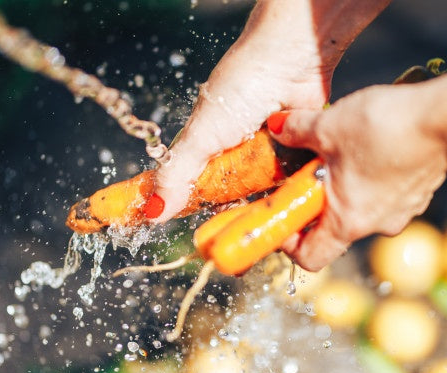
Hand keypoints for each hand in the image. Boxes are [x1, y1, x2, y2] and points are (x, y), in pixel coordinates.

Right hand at [152, 0, 391, 221]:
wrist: (291, 60)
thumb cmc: (240, 88)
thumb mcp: (201, 135)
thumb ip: (177, 173)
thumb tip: (151, 213)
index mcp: (206, 151)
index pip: (193, 191)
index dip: (192, 212)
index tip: (200, 237)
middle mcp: (235, 156)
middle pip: (231, 199)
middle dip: (234, 215)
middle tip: (238, 232)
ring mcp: (266, 156)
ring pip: (262, 195)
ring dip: (263, 207)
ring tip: (265, 224)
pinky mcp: (295, 154)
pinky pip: (290, 183)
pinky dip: (290, 193)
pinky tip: (290, 207)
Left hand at [269, 83, 446, 270]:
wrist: (446, 116)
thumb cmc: (385, 128)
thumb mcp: (326, 127)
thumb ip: (295, 131)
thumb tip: (277, 127)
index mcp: (347, 222)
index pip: (310, 257)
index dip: (289, 243)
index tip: (282, 218)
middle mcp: (376, 226)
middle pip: (332, 230)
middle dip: (314, 204)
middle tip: (304, 175)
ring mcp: (400, 212)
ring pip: (358, 209)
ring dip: (341, 188)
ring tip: (336, 154)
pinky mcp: (416, 194)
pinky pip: (382, 195)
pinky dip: (367, 180)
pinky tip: (367, 148)